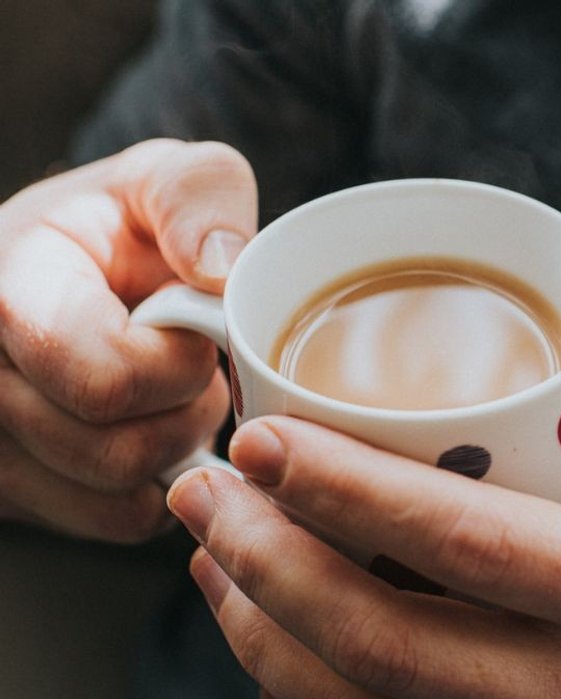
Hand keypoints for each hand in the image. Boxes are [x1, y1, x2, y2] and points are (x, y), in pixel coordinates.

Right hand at [0, 139, 255, 541]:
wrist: (69, 270)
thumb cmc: (119, 227)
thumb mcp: (161, 180)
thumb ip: (198, 195)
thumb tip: (218, 267)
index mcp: (6, 290)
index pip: (104, 381)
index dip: (179, 365)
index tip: (193, 325)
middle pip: (117, 452)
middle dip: (189, 410)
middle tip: (196, 365)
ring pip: (118, 499)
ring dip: (175, 450)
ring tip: (170, 392)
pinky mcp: (11, 492)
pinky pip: (114, 523)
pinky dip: (157, 487)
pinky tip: (151, 430)